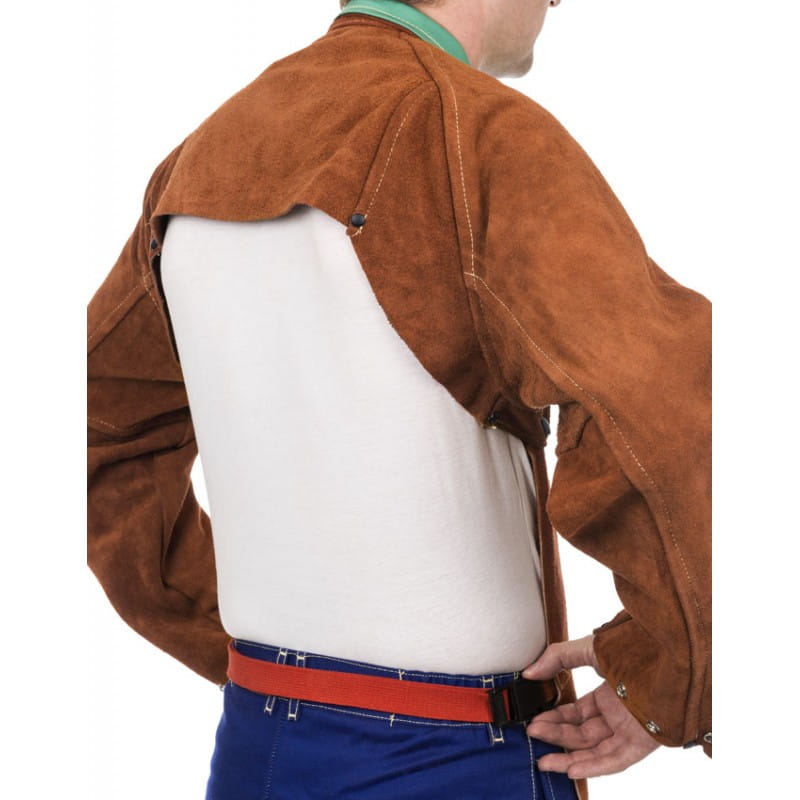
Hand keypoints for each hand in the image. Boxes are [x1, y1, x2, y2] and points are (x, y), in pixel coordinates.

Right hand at [520, 634, 660, 778]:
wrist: (666, 651)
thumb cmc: (633, 646)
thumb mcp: (588, 649)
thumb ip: (557, 659)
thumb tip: (530, 673)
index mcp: (609, 695)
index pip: (577, 714)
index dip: (555, 719)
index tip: (535, 721)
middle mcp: (618, 714)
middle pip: (582, 734)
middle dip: (556, 737)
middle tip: (532, 736)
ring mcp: (630, 729)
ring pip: (595, 751)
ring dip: (569, 757)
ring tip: (544, 761)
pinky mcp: (641, 742)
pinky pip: (615, 760)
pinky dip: (594, 767)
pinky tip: (571, 768)